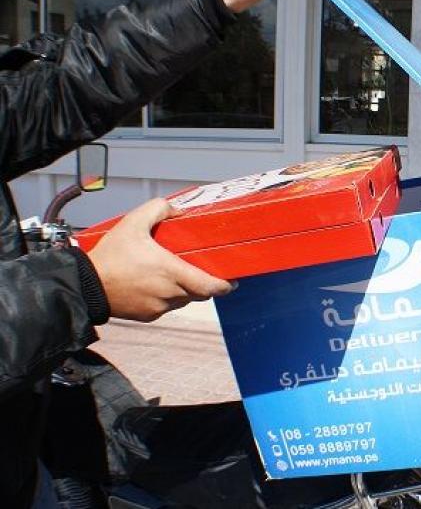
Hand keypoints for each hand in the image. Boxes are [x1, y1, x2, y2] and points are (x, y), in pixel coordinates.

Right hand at [88, 199, 234, 321]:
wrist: (84, 285)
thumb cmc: (110, 255)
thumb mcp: (133, 222)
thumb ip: (158, 209)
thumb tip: (177, 209)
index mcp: (171, 272)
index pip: (210, 286)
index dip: (224, 285)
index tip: (231, 281)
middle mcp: (169, 293)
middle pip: (200, 293)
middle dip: (204, 284)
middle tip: (204, 272)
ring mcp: (158, 307)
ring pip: (183, 301)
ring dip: (185, 291)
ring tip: (176, 276)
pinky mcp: (147, 316)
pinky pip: (166, 308)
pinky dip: (167, 298)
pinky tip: (156, 286)